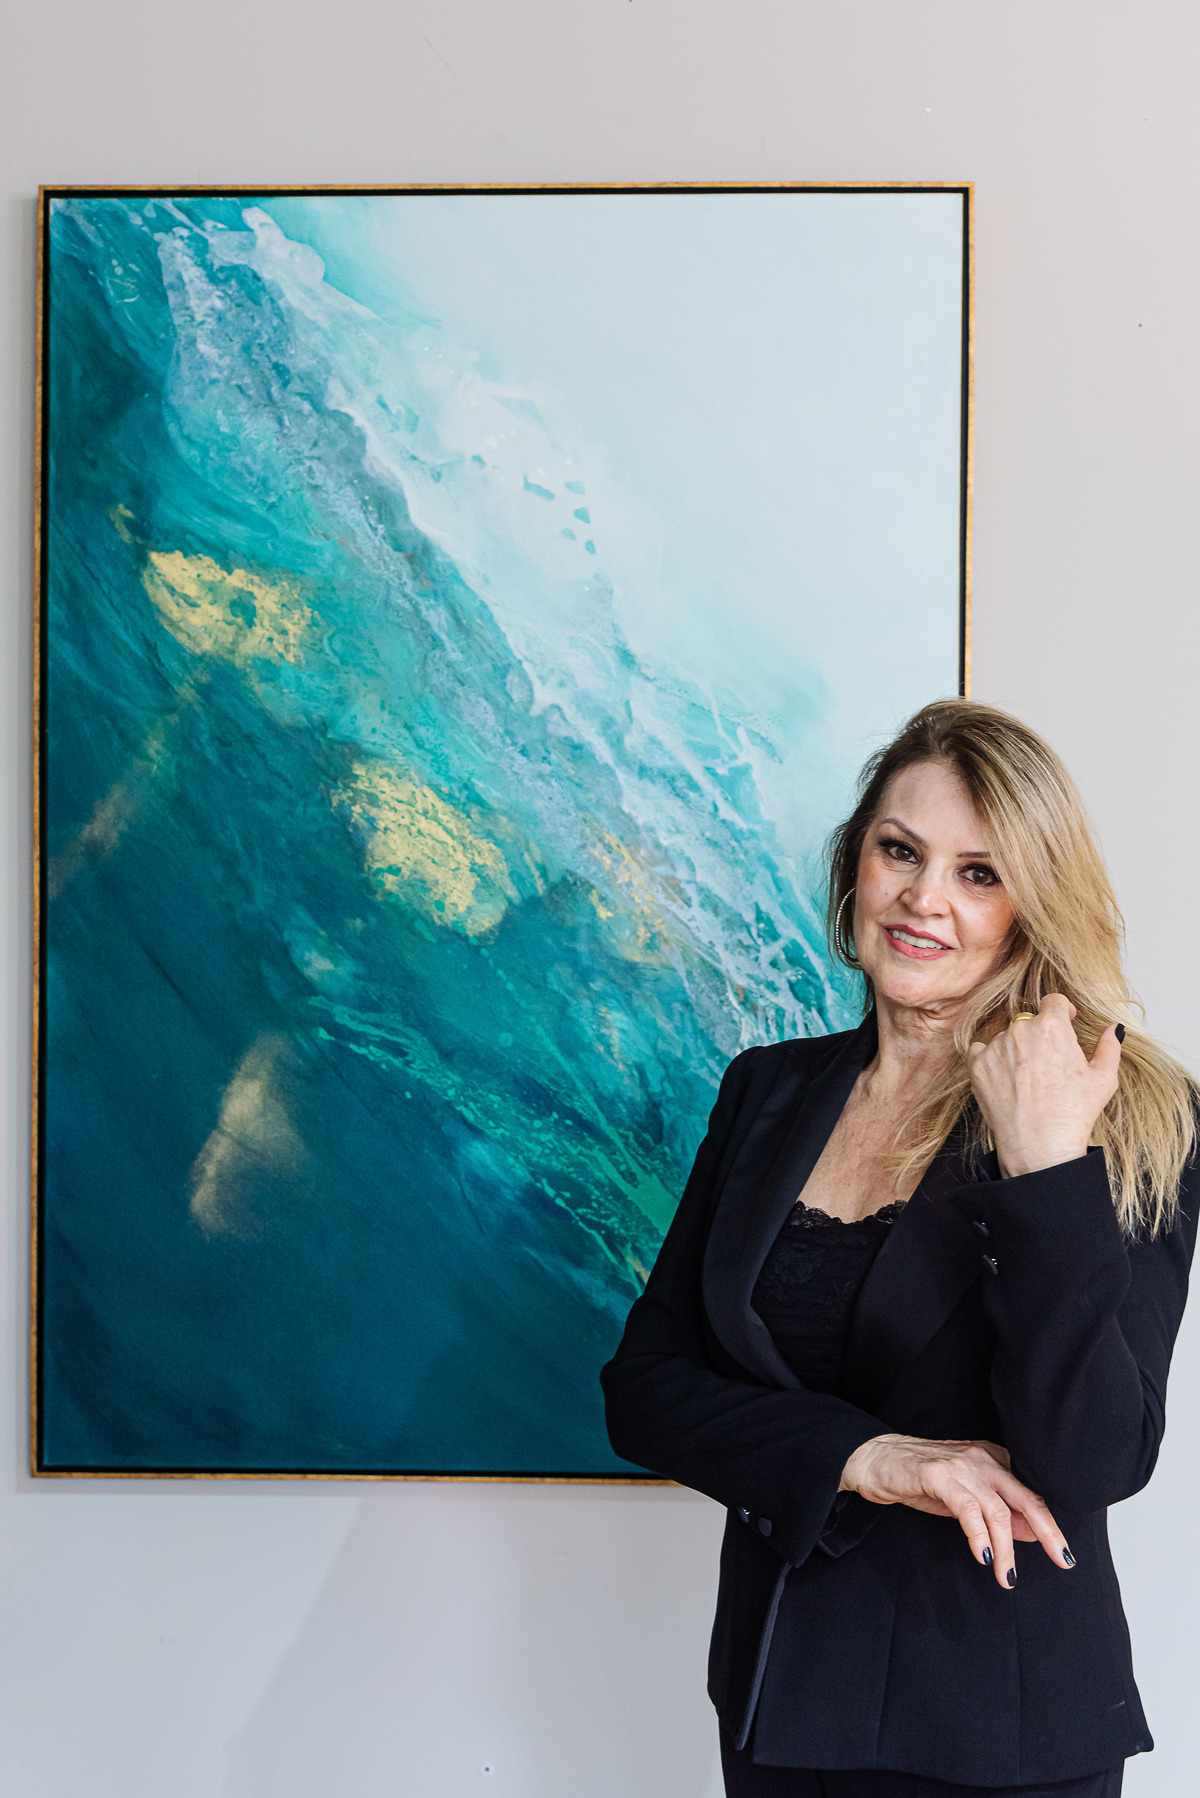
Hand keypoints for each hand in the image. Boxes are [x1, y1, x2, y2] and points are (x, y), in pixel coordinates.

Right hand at [839, 1433, 1072, 1586]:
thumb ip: (996, 1512)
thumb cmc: (919, 1478)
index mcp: (993, 1460)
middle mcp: (982, 1459)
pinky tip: (983, 1557)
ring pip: (996, 1510)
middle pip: (1025, 1498)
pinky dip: (978, 1535)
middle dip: (1048, 1531)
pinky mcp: (938, 1474)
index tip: (1062, 1553)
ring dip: (1006, 1549)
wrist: (874, 1459)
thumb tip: (1032, 1534)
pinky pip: (967, 1509)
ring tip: (1007, 1578)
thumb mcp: (964, 1498)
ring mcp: (961, 1466)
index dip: (1049, 1524)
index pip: (1030, 1493)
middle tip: (1062, 1560)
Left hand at [967, 994, 1121, 1178]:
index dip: (1062, 1011)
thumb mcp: (1104, 1078)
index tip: (1065, 1023)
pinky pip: (980, 1050)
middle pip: (1030, 1021)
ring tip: (1028, 1080)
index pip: (1054, 1001)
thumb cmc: (1074, 1113)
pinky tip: (1005, 1077)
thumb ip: (1110, 1046)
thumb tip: (1114, 1028)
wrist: (1040, 1146)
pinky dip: (989, 1059)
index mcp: (1052, 1026)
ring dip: (1015, 1049)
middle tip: (1048, 1065)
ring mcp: (995, 1047)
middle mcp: (1020, 1030)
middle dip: (1040, 1036)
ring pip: (1006, 1038)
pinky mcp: (977, 1065)